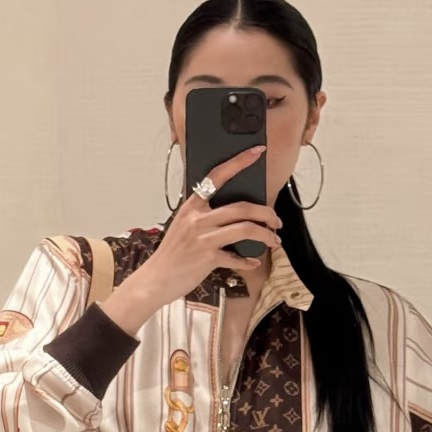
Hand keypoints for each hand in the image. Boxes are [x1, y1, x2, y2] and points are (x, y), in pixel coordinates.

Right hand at [135, 143, 283, 309]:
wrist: (156, 279)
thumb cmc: (172, 254)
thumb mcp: (183, 226)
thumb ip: (202, 215)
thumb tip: (230, 214)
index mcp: (192, 206)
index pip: (217, 176)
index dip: (239, 162)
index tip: (257, 151)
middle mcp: (198, 219)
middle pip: (241, 208)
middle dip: (265, 213)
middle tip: (276, 220)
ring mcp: (203, 238)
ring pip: (245, 229)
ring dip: (265, 234)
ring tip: (273, 240)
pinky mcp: (208, 258)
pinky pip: (236, 258)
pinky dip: (248, 261)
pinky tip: (252, 262)